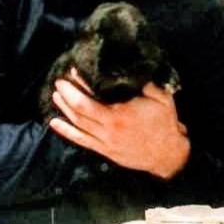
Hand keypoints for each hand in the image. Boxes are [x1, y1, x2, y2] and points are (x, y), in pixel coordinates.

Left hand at [48, 72, 189, 178]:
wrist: (168, 154)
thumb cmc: (165, 124)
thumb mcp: (161, 99)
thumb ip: (146, 83)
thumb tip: (130, 68)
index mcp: (119, 116)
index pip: (88, 100)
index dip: (77, 86)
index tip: (71, 72)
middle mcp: (108, 129)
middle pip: (79, 111)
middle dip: (67, 94)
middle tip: (59, 81)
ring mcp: (105, 142)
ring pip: (77, 125)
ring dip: (64, 109)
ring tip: (56, 95)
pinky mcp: (105, 150)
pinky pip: (81, 140)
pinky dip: (66, 131)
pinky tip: (54, 123)